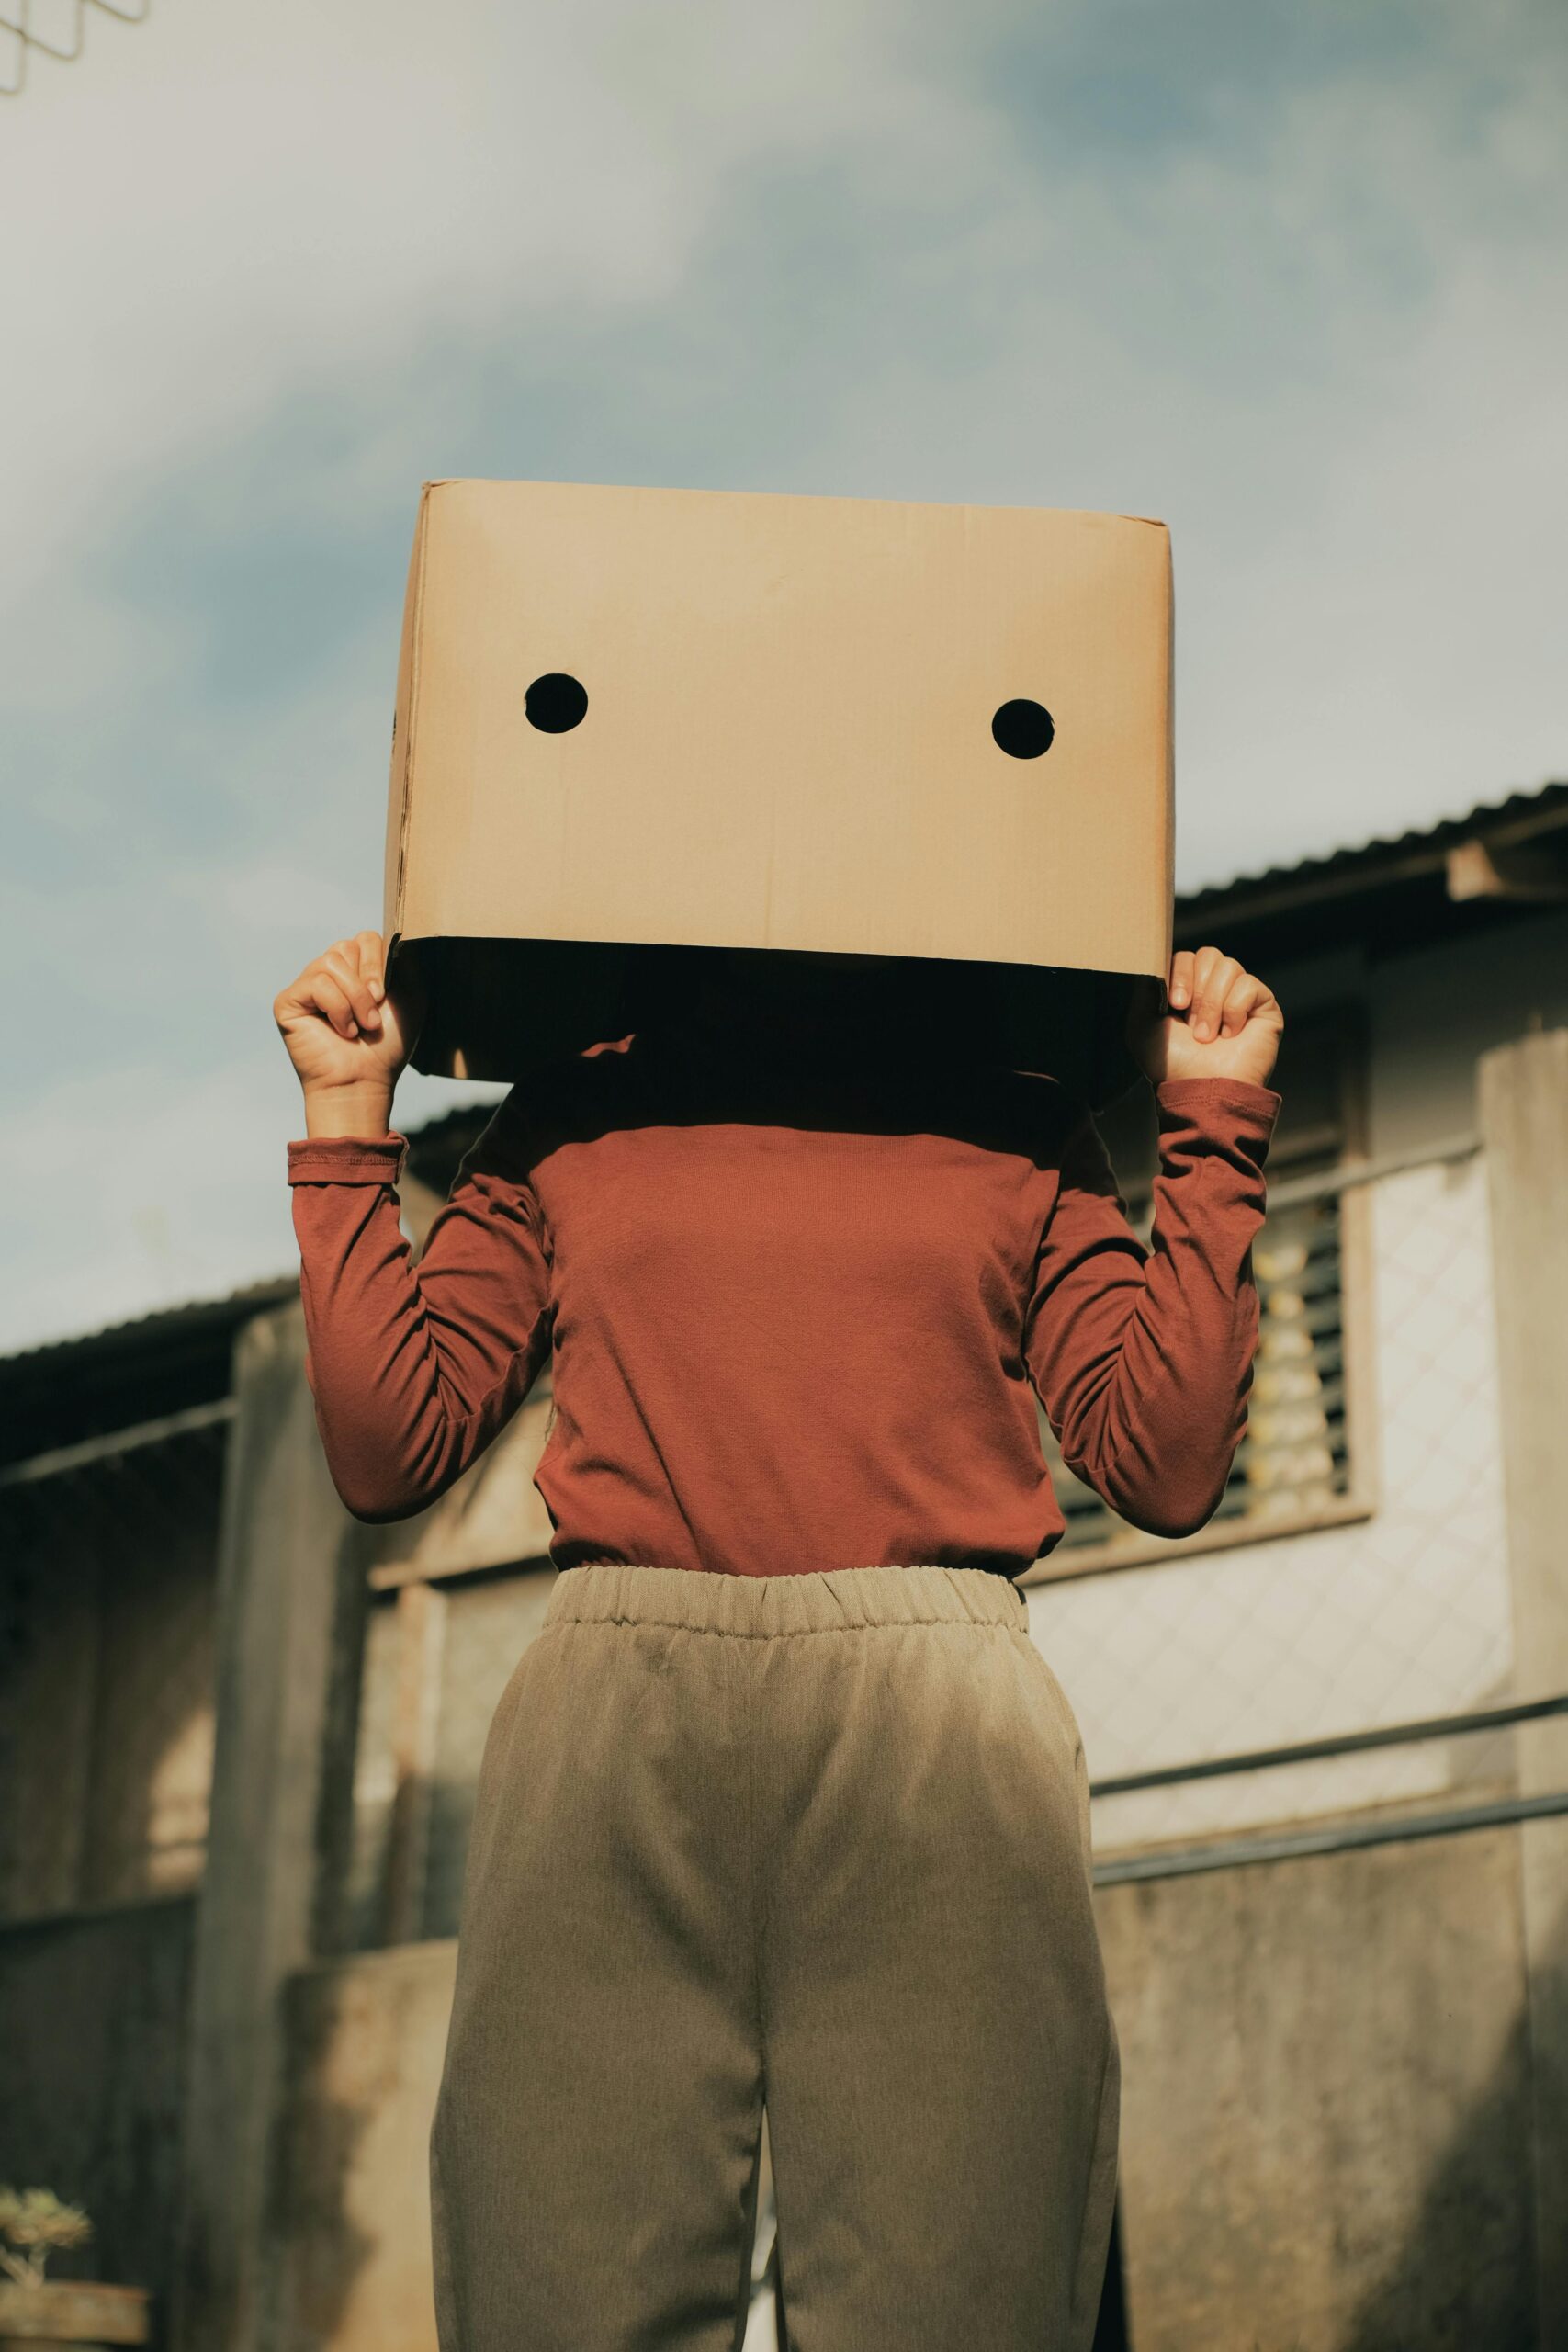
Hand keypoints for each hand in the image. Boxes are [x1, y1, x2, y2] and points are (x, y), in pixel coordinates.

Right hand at [273, 931, 423, 1133]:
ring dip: (353, 998)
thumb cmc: (386, 1045)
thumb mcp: (410, 995)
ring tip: (358, 1027)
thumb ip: (403, 959)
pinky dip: (337, 1008)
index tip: (385, 997)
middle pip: (346, 946)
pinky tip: (340, 1031)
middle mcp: (327, 974)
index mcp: (354, 971)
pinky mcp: (287, 1001)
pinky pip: (316, 983)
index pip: (365, 938)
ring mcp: (306, 986)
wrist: (364, 1080)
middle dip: (366, 981)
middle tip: (372, 1015)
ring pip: (330, 962)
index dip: (378, 963)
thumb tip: (395, 930)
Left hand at [1127, 946, 1281, 1089]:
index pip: (1186, 957)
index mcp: (1188, 990)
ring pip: (1229, 966)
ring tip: (1209, 1036)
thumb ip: (1146, 988)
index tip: (1176, 1006)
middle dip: (1198, 991)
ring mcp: (1241, 996)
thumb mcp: (1141, 1024)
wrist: (1202, 1089)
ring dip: (1213, 1004)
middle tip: (1194, 1026)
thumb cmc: (1172, 1064)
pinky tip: (1231, 1035)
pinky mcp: (1264, 1006)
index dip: (1180, 975)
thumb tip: (1155, 960)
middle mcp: (1215, 990)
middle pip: (1209, 954)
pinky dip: (1235, 1011)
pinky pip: (1249, 984)